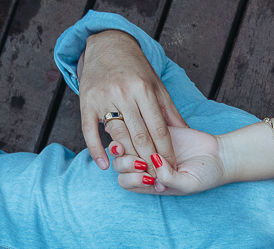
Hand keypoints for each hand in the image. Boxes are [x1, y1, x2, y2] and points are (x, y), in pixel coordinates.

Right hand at [78, 30, 187, 170]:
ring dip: (129, 158)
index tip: (172, 168)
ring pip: (118, 136)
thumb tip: (186, 133)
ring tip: (139, 174)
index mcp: (143, 90)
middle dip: (151, 160)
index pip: (158, 128)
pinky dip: (96, 150)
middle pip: (139, 136)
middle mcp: (123, 93)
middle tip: (158, 178)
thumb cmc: (136, 69)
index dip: (166, 151)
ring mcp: (103, 97)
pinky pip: (90, 131)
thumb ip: (169, 111)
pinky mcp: (86, 101)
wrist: (107, 44)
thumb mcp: (156, 86)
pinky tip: (105, 165)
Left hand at [111, 125, 225, 194]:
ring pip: (125, 144)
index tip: (147, 176)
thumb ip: (169, 179)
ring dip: (128, 145)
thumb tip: (153, 164)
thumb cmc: (206, 175)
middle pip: (120, 165)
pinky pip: (139, 127)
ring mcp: (150, 147)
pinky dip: (137, 126)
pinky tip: (144, 128)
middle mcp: (147, 166)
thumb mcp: (189, 183)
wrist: (220, 155)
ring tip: (142, 144)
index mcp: (151, 183)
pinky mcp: (156, 129)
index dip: (130, 178)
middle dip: (126, 163)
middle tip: (142, 160)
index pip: (126, 182)